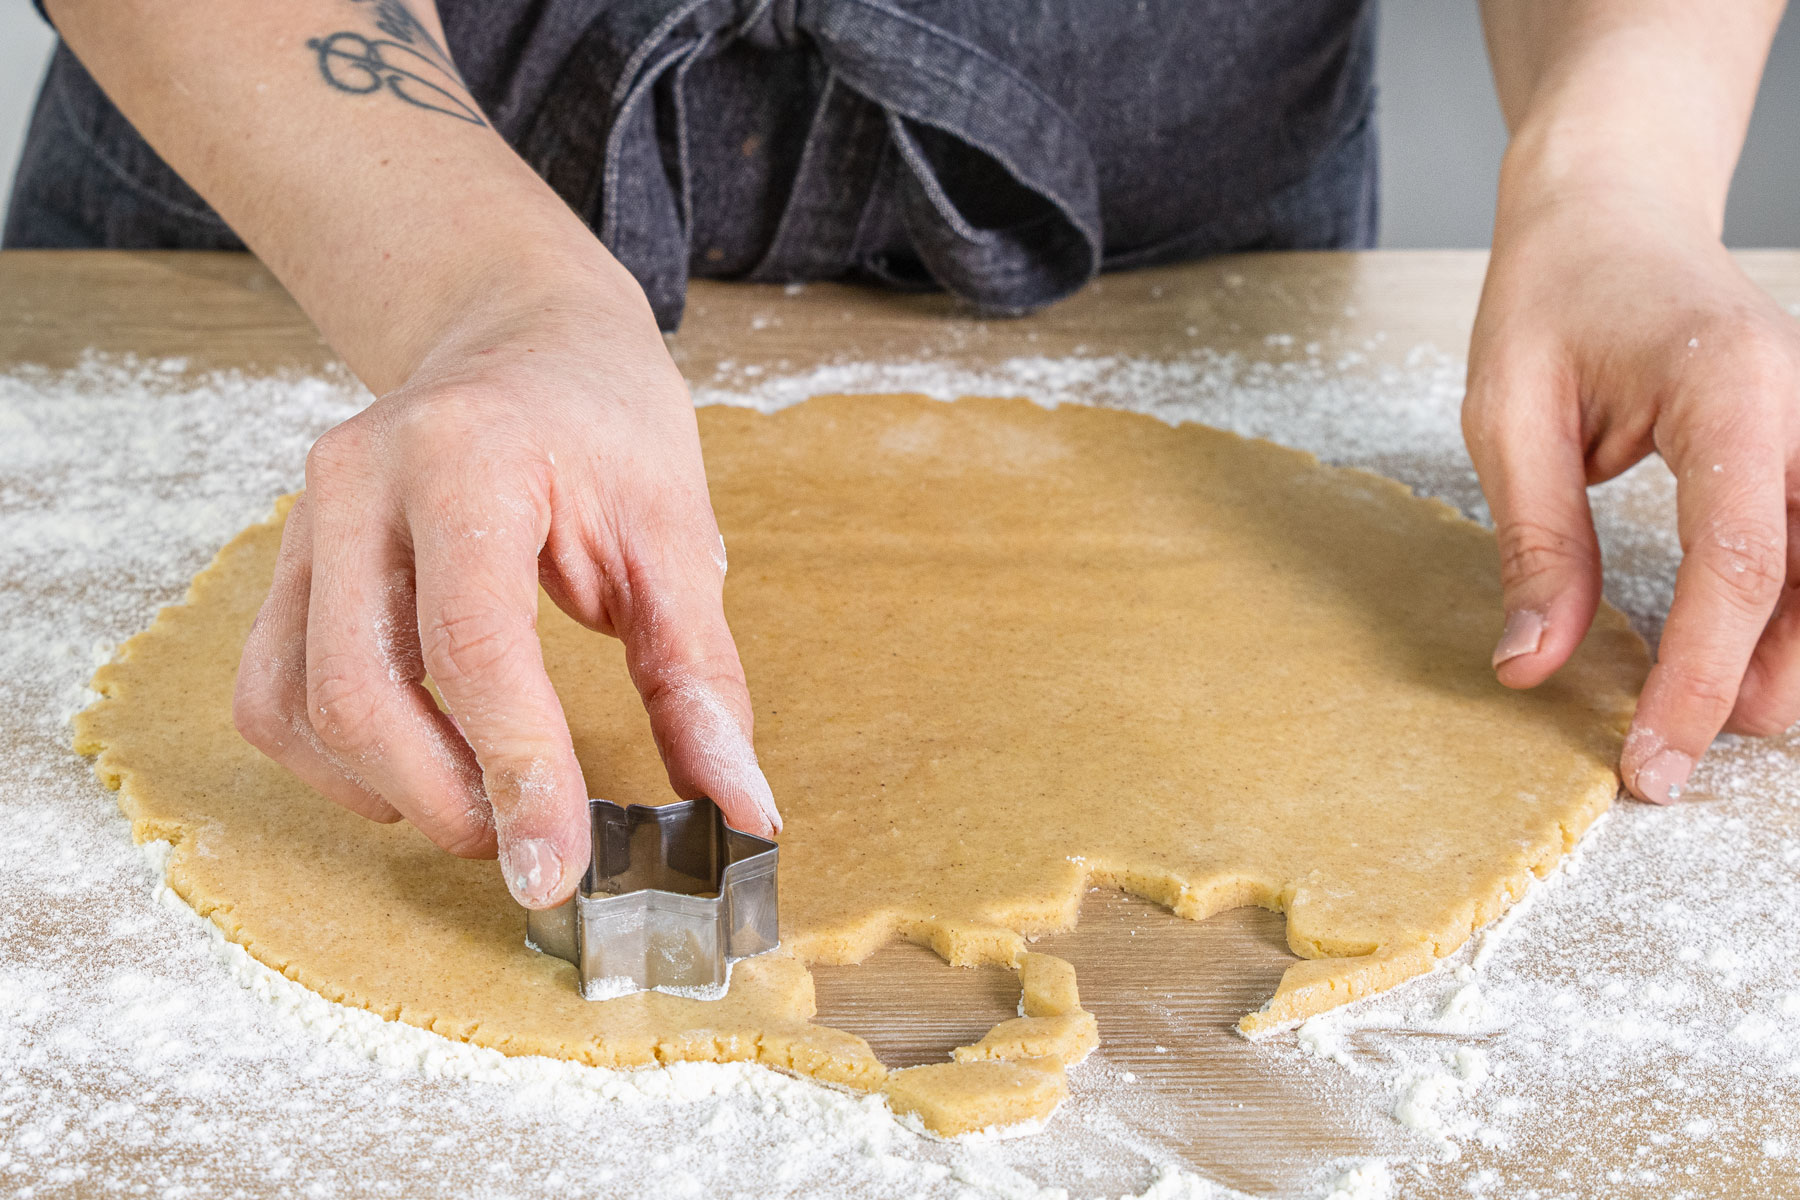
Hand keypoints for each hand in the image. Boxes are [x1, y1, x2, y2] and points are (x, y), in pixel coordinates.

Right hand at [232, 272, 780, 907]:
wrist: (520, 337)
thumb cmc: (604, 422)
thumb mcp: (677, 532)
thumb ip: (701, 676)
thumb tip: (741, 807)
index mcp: (469, 456)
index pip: (474, 644)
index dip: (517, 770)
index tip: (559, 868)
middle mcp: (361, 482)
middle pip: (360, 692)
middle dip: (448, 800)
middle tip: (534, 844)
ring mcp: (305, 521)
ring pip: (298, 705)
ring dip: (388, 791)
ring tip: (485, 803)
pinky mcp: (284, 562)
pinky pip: (269, 693)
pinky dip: (334, 760)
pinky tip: (416, 766)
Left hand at [1464, 185, 1799, 803]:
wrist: (1609, 210)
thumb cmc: (1551, 296)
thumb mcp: (1507, 414)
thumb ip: (1536, 542)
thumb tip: (1532, 665)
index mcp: (1734, 388)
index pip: (1740, 560)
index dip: (1700, 676)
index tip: (1652, 758)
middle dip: (1757, 685)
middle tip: (1669, 762)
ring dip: (1783, 659)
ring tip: (1702, 727)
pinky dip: (1785, 614)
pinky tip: (1738, 665)